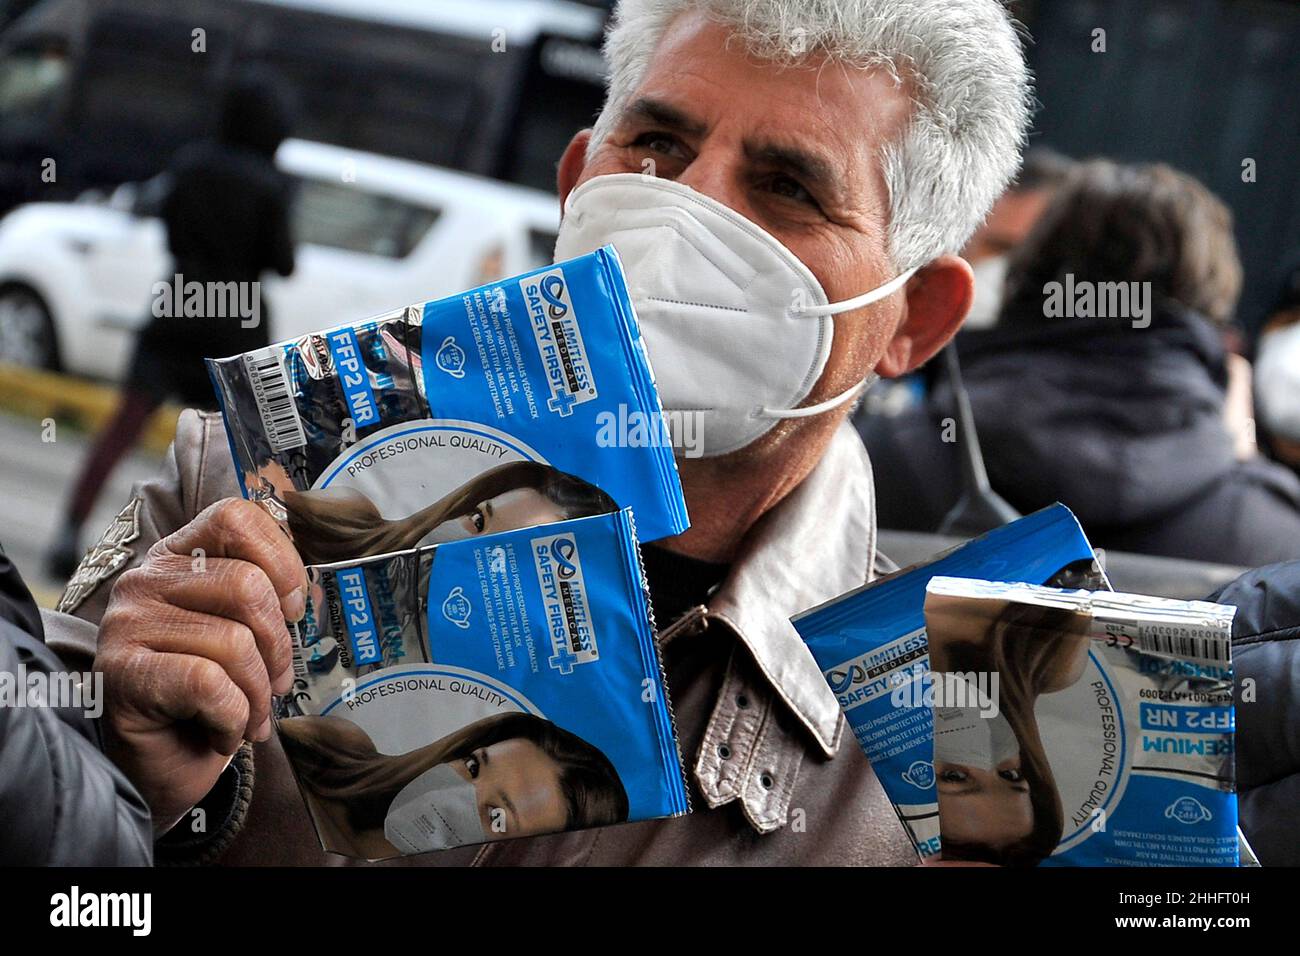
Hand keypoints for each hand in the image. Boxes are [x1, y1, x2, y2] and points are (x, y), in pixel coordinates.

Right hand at [96, 498, 307, 833]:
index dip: (282, 562)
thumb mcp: (245, 633)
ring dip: (257, 693)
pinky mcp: (122, 674)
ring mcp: (127, 624)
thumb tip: (309, 595)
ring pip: (233, 642)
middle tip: (275, 685)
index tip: (291, 609)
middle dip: (278, 647)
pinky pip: (209, 684)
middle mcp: (145, 580)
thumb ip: (267, 597)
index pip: (237, 518)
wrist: (163, 768)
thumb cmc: (211, 698)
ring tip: (248, 716)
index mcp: (178, 557)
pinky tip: (220, 731)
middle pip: (247, 586)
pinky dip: (232, 717)